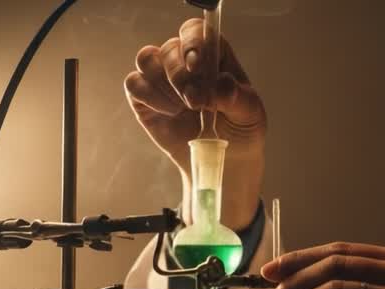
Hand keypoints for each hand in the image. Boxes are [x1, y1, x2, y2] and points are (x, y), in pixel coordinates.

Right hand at [125, 18, 266, 228]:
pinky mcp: (144, 97)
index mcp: (213, 55)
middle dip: (179, 76)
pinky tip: (170, 114)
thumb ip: (237, 97)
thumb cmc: (240, 129)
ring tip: (184, 109)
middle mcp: (185, 61)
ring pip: (146, 59)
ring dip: (165, 87)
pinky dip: (150, 97)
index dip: (192, 42)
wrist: (224, 161)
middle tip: (195, 102)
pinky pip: (133, 83)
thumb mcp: (250, 113)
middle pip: (169, 48)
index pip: (196, 31)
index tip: (196, 65)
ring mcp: (162, 78)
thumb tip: (221, 85)